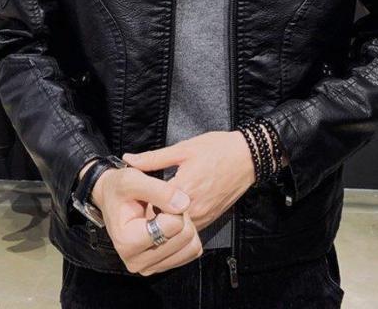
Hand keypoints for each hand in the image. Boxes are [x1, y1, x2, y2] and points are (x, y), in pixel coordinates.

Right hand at [87, 164, 202, 274]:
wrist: (111, 199)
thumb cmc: (119, 188)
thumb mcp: (132, 180)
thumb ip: (160, 190)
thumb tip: (184, 204)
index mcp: (127, 243)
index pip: (175, 224)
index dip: (173, 203)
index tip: (158, 197)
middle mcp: (137, 262)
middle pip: (185, 237)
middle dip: (180, 215)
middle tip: (163, 205)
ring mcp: (150, 267)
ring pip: (191, 247)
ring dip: (185, 226)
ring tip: (166, 214)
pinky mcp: (162, 266)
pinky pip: (191, 252)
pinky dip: (186, 236)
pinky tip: (169, 225)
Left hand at [123, 131, 254, 231]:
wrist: (248, 157)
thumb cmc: (216, 149)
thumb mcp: (183, 148)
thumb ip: (153, 158)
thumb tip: (128, 159)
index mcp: (182, 189)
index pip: (150, 206)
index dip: (138, 203)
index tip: (131, 196)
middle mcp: (192, 209)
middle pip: (161, 222)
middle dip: (149, 214)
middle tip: (140, 202)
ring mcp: (203, 217)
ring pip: (174, 228)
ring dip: (164, 220)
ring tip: (155, 205)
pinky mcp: (210, 220)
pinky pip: (188, 227)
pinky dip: (178, 221)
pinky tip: (173, 208)